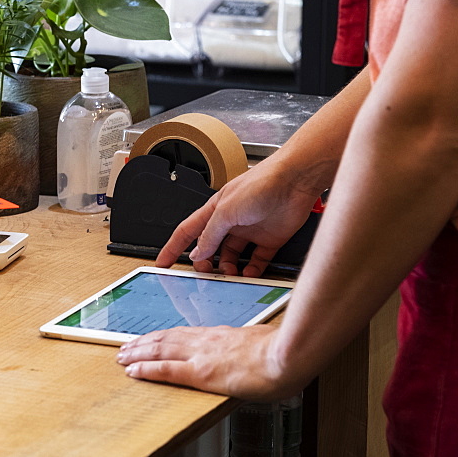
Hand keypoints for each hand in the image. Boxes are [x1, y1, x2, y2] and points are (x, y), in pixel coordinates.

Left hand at [116, 325, 303, 401]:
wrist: (289, 353)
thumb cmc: (284, 350)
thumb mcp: (264, 342)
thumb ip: (251, 345)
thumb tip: (254, 350)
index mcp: (220, 336)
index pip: (183, 334)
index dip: (162, 336)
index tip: (149, 338)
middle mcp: (206, 341)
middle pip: (165, 339)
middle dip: (142, 343)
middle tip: (124, 346)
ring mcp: (201, 356)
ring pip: (160, 350)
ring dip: (137, 353)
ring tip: (122, 356)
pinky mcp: (201, 373)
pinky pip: (166, 370)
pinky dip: (147, 370)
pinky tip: (133, 371)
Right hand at [156, 160, 319, 276]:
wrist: (295, 181)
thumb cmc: (261, 184)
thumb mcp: (225, 211)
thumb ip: (210, 234)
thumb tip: (197, 252)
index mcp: (215, 211)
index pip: (187, 232)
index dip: (173, 248)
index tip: (163, 263)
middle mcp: (231, 221)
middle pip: (210, 248)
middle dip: (204, 263)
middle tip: (205, 275)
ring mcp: (250, 231)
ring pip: (232, 257)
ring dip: (229, 269)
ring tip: (230, 274)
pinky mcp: (270, 239)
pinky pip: (257, 261)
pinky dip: (252, 270)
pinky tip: (249, 273)